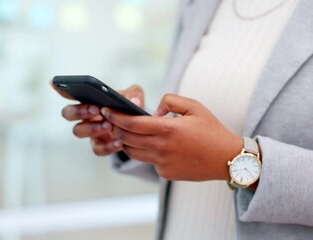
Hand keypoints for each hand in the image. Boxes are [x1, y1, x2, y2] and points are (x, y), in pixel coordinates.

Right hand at [51, 80, 144, 155]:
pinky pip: (97, 149)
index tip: (55, 83)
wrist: (136, 128)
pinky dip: (107, 147)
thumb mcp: (133, 96)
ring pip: (78, 131)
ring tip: (109, 125)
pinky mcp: (99, 145)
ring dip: (91, 128)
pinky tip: (119, 142)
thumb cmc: (128, 107)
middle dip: (79, 110)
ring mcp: (89, 132)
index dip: (61, 89)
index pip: (70, 94)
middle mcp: (83, 116)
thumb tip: (132, 101)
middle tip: (95, 109)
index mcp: (87, 100)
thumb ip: (133, 94)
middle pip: (68, 113)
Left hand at [101, 94, 242, 180]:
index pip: (131, 123)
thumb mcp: (194, 106)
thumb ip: (170, 101)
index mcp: (168, 128)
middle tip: (109, 120)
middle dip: (114, 128)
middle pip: (126, 138)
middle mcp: (162, 147)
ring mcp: (162, 163)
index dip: (115, 116)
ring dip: (125, 141)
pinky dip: (145, 152)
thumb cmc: (211, 129)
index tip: (106, 110)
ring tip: (124, 132)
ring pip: (132, 152)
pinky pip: (148, 161)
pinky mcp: (165, 173)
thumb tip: (153, 110)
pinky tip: (149, 144)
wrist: (228, 159)